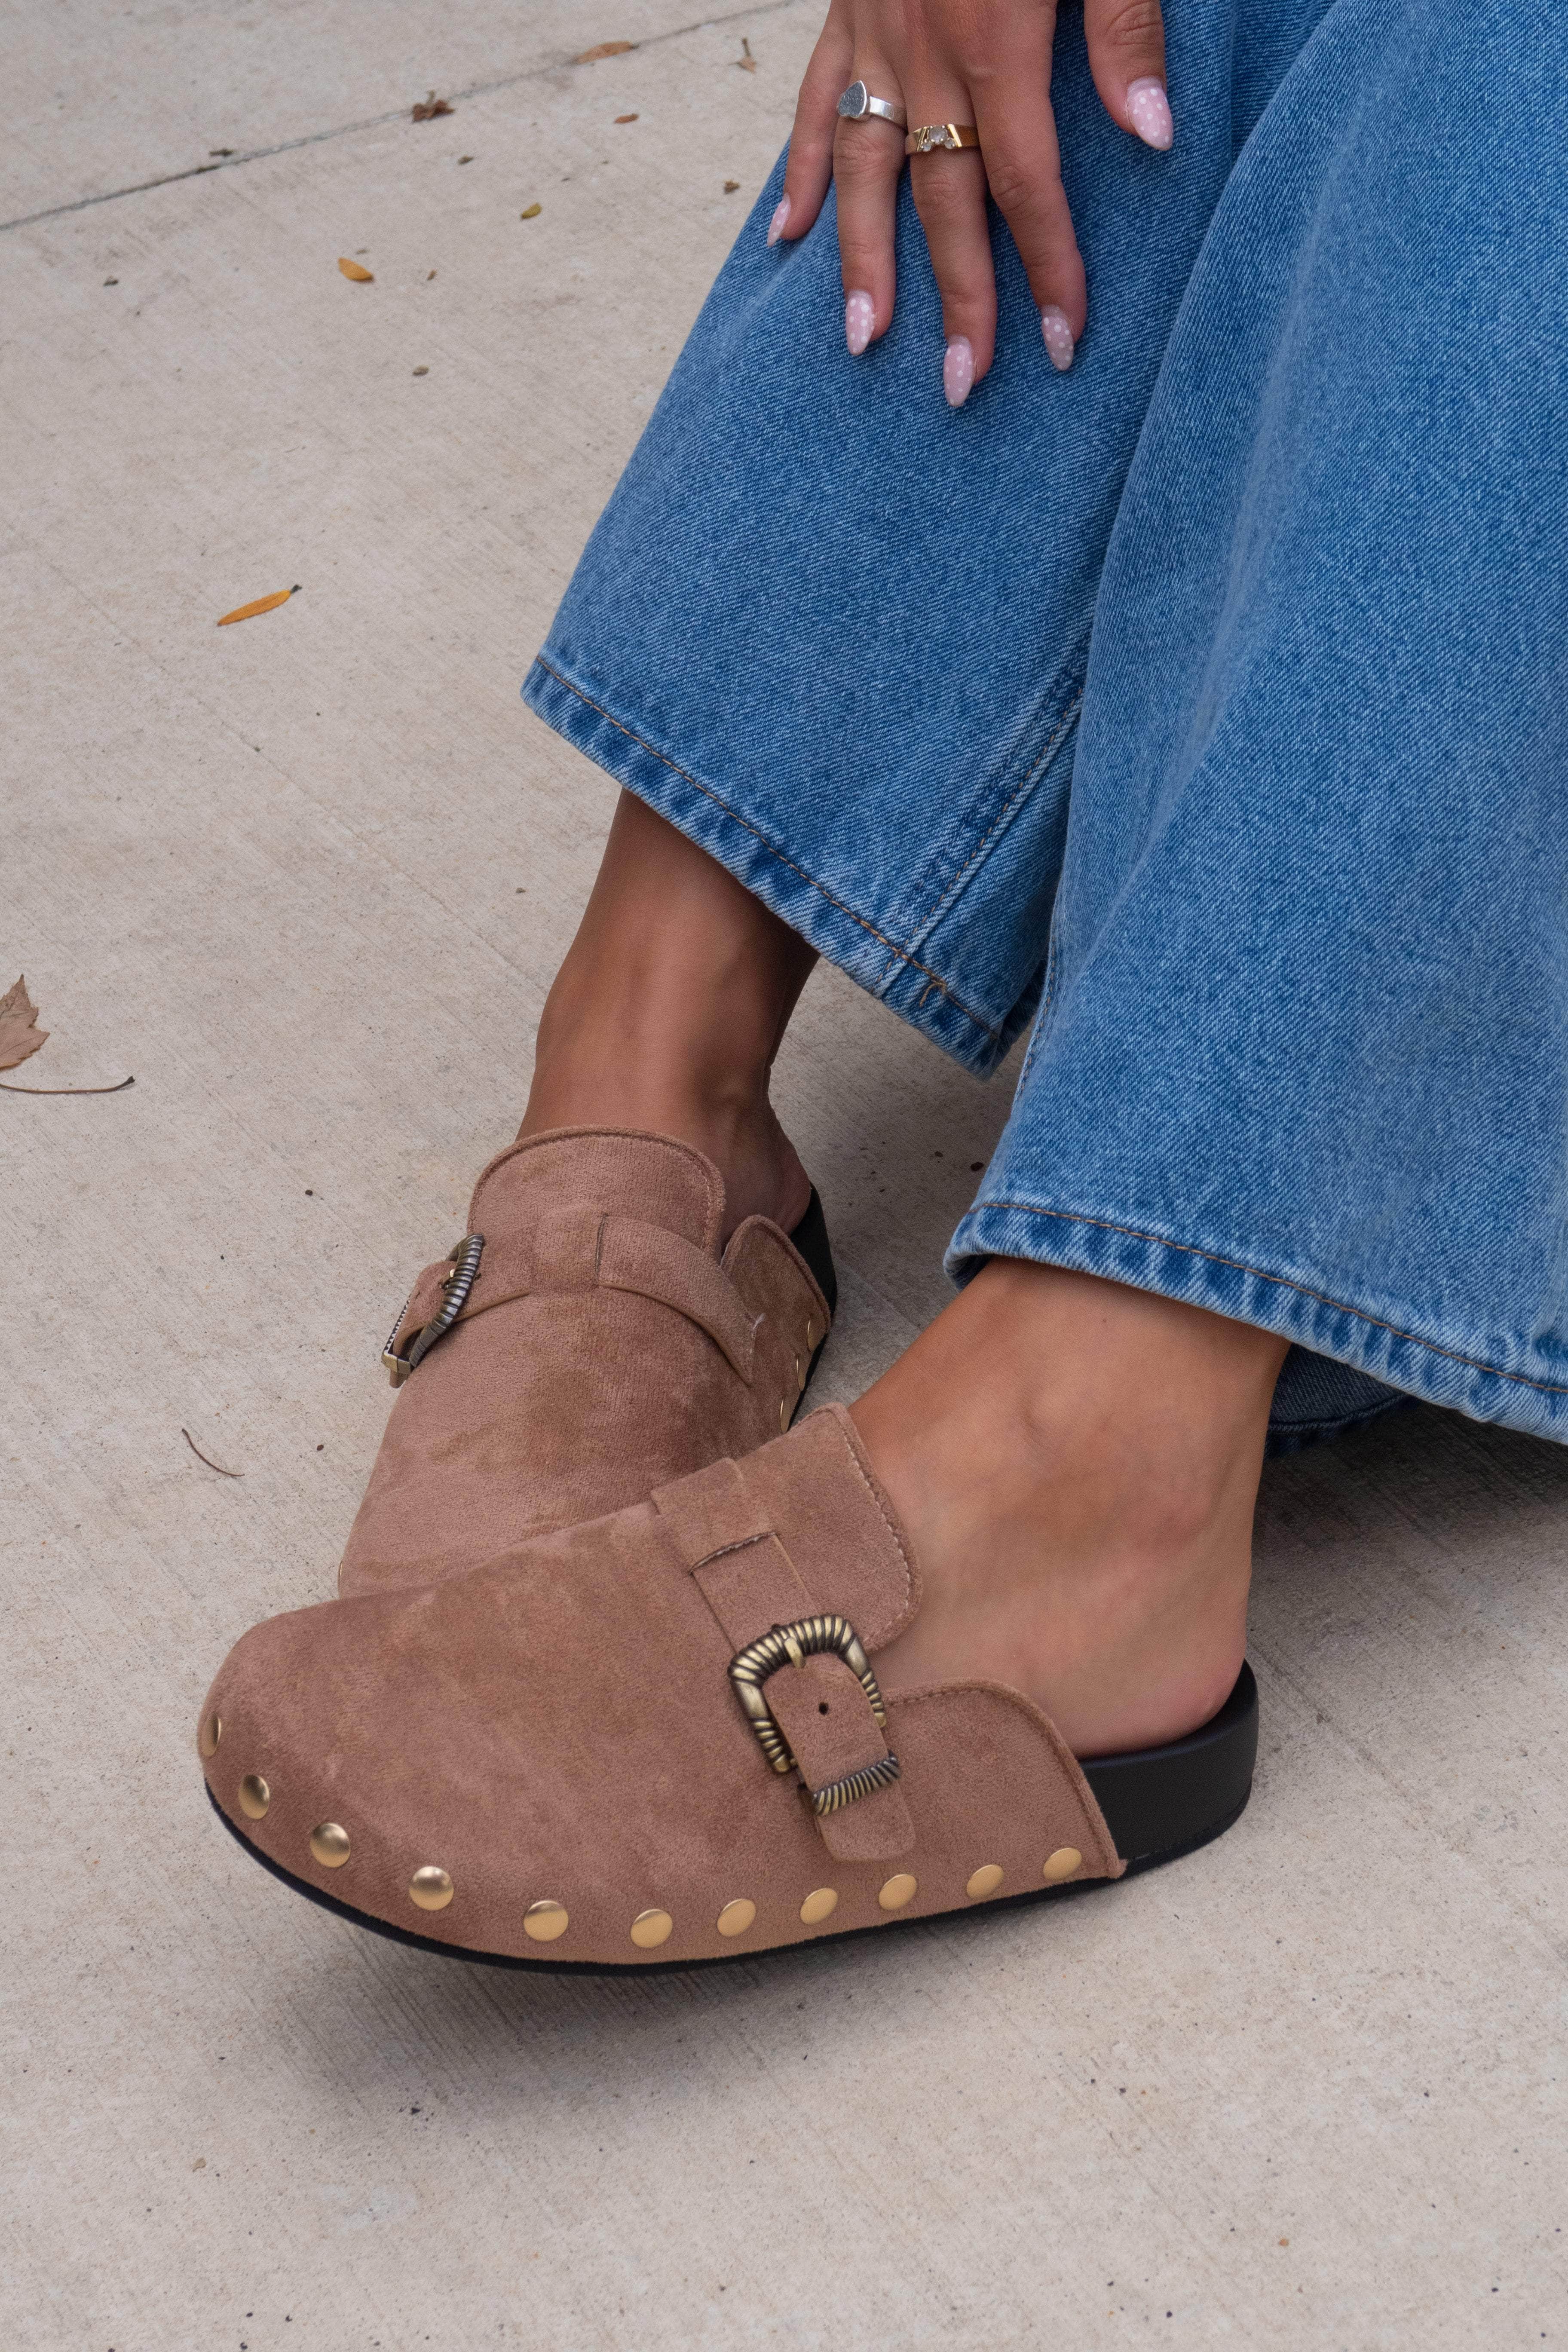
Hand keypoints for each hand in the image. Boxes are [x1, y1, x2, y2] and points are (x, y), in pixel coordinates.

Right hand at [766, 0, 1172, 401]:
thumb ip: (1124, 27)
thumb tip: (1151, 139)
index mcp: (995, 30)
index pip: (1025, 181)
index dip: (1047, 268)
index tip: (1061, 344)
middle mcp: (922, 43)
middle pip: (942, 198)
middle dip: (956, 298)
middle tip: (964, 386)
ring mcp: (873, 26)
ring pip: (864, 167)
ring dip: (862, 262)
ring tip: (866, 344)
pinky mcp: (844, 2)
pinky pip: (812, 99)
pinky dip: (797, 171)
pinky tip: (784, 240)